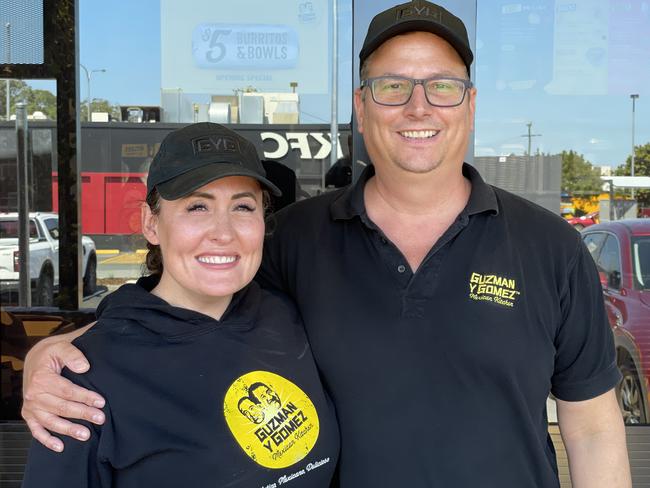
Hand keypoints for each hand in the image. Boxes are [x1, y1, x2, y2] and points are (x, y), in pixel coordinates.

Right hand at [22, 331, 105, 451]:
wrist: (35, 358)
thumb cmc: (51, 353)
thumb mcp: (62, 346)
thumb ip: (73, 355)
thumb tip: (84, 367)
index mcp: (42, 378)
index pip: (67, 391)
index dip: (85, 397)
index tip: (101, 402)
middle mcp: (34, 395)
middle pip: (62, 408)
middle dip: (82, 414)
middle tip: (100, 418)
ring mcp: (31, 406)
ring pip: (51, 421)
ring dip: (68, 430)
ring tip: (86, 435)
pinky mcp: (29, 414)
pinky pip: (36, 430)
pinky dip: (46, 440)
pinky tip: (60, 446)